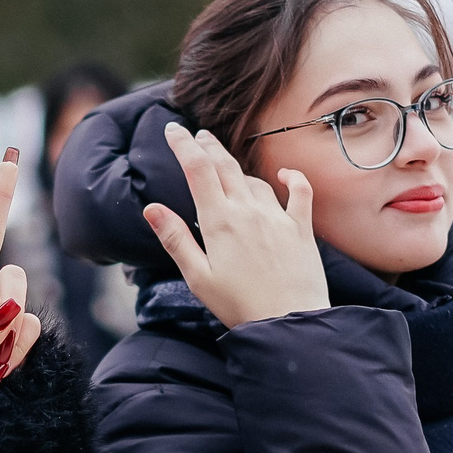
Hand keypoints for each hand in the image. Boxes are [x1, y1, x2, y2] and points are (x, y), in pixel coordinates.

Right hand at [138, 124, 326, 327]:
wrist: (289, 323)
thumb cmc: (238, 305)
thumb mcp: (198, 277)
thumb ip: (175, 239)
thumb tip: (151, 208)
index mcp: (219, 221)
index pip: (197, 169)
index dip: (183, 145)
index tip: (172, 129)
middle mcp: (248, 210)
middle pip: (225, 165)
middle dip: (208, 145)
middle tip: (197, 133)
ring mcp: (277, 217)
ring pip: (254, 179)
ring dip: (238, 166)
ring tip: (226, 162)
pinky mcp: (301, 228)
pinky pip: (300, 193)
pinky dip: (292, 179)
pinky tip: (285, 174)